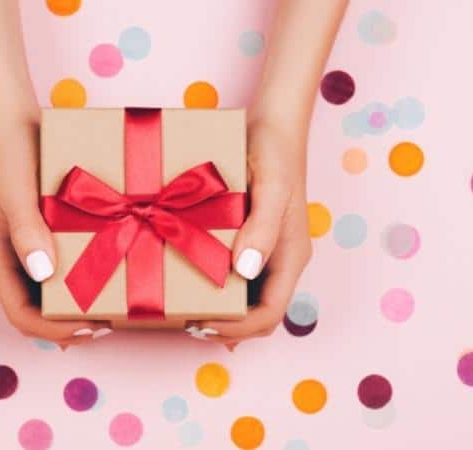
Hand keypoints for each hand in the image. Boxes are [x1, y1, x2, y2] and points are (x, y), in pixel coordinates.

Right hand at [0, 119, 110, 344]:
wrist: (16, 119)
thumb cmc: (13, 154)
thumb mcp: (17, 194)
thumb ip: (28, 232)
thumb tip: (45, 274)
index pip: (20, 314)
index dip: (53, 330)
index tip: (90, 329)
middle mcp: (11, 258)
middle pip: (35, 309)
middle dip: (68, 323)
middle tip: (107, 324)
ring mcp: (27, 246)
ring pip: (50, 291)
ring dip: (76, 303)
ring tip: (110, 306)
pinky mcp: (44, 231)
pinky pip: (62, 264)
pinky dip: (81, 276)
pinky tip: (107, 273)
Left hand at [191, 120, 311, 344]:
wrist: (272, 122)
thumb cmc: (274, 151)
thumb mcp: (272, 186)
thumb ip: (262, 227)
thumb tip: (245, 270)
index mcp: (290, 255)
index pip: (270, 314)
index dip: (237, 329)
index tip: (201, 326)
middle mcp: (278, 259)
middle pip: (257, 313)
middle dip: (225, 326)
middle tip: (185, 322)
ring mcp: (262, 250)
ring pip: (244, 297)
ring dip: (217, 309)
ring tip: (182, 308)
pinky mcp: (246, 237)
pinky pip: (231, 273)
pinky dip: (211, 285)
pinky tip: (186, 283)